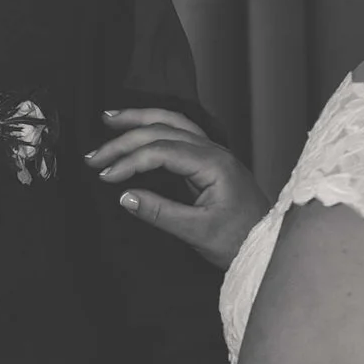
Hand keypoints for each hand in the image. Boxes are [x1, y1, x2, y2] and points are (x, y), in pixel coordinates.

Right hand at [87, 107, 268, 266]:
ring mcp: (214, 153)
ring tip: (109, 119)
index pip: (162, 150)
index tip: (106, 175)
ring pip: (172, 123)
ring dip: (139, 120)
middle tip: (94, 155)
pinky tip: (139, 128)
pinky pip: (179, 133)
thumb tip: (125, 197)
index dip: (130, 160)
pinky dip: (154, 127)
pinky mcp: (210, 162)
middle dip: (125, 137)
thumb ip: (161, 213)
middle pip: (164, 129)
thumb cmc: (241, 240)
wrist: (268, 244)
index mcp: (214, 164)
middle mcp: (215, 152)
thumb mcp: (199, 233)